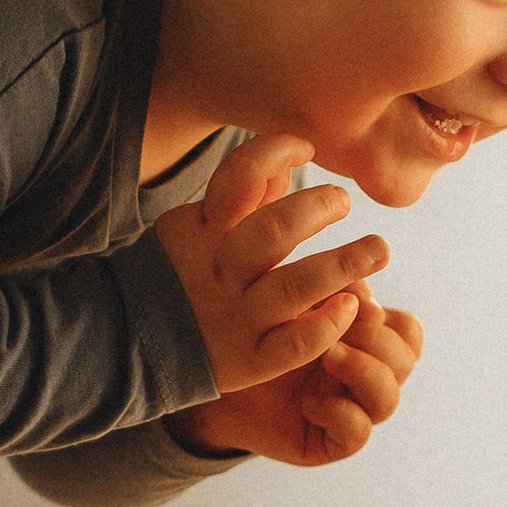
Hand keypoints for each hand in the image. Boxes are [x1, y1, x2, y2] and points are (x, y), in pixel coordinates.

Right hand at [153, 133, 388, 403]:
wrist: (126, 344)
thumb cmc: (176, 275)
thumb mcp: (193, 227)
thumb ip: (242, 197)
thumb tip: (288, 160)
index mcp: (204, 230)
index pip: (240, 178)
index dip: (276, 152)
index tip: (306, 146)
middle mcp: (221, 271)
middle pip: (274, 232)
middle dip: (318, 209)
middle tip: (343, 202)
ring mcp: (236, 317)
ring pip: (294, 288)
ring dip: (343, 265)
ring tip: (379, 249)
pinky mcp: (249, 360)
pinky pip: (294, 345)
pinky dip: (325, 325)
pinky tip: (351, 307)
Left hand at [171, 289, 424, 467]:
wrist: (211, 379)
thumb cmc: (250, 333)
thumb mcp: (290, 304)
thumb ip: (326, 294)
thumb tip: (360, 294)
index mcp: (363, 340)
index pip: (407, 331)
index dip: (387, 315)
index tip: (353, 300)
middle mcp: (363, 376)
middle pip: (404, 360)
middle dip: (375, 338)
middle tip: (339, 323)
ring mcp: (350, 411)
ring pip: (388, 398)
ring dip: (362, 371)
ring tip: (327, 354)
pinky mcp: (328, 443)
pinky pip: (357, 434)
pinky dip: (339, 413)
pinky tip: (308, 401)